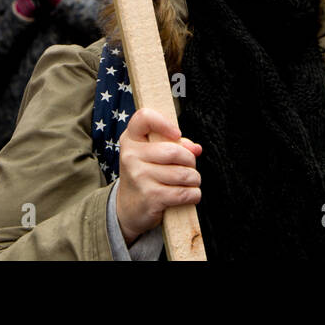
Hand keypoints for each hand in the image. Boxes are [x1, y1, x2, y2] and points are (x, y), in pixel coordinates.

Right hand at [115, 106, 200, 244]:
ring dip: (194, 179)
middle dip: (190, 160)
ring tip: (191, 181)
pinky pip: (184, 193)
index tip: (176, 134)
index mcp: (131, 139)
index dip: (164, 122)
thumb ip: (175, 145)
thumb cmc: (145, 174)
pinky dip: (194, 194)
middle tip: (190, 166)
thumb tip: (196, 149)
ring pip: (183, 174)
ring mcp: (139, 177)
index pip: (144, 117)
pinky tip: (190, 194)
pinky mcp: (150, 197)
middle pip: (174, 151)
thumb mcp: (152, 154)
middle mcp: (131, 156)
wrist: (128, 208)